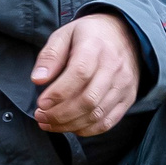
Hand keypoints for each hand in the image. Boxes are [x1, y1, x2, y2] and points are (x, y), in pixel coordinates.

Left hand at [30, 13, 140, 135]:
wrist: (125, 35)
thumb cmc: (90, 35)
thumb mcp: (64, 34)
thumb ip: (50, 56)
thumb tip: (38, 79)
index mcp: (95, 46)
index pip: (79, 73)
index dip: (59, 92)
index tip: (41, 103)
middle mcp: (113, 66)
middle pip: (88, 99)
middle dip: (60, 114)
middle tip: (41, 116)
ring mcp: (123, 84)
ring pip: (96, 114)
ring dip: (69, 124)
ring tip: (49, 123)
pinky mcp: (128, 98)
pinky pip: (107, 122)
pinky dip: (87, 130)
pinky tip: (70, 126)